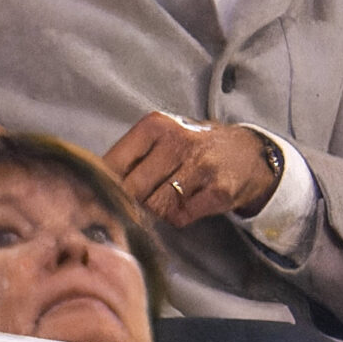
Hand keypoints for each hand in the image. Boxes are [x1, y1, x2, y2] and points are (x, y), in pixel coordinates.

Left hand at [105, 113, 279, 225]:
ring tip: (169, 197)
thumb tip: (93, 189)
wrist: (249, 152)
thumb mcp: (162, 136)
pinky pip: (181, 216)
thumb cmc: (194, 146)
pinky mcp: (219, 190)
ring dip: (157, 210)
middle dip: (131, 202)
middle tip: (138, 203)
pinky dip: (180, 216)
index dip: (106, 186)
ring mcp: (201, 166)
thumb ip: (131, 156)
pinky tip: (189, 202)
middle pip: (133, 189)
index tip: (104, 197)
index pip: (113, 164)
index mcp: (157, 125)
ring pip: (155, 206)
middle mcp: (179, 141)